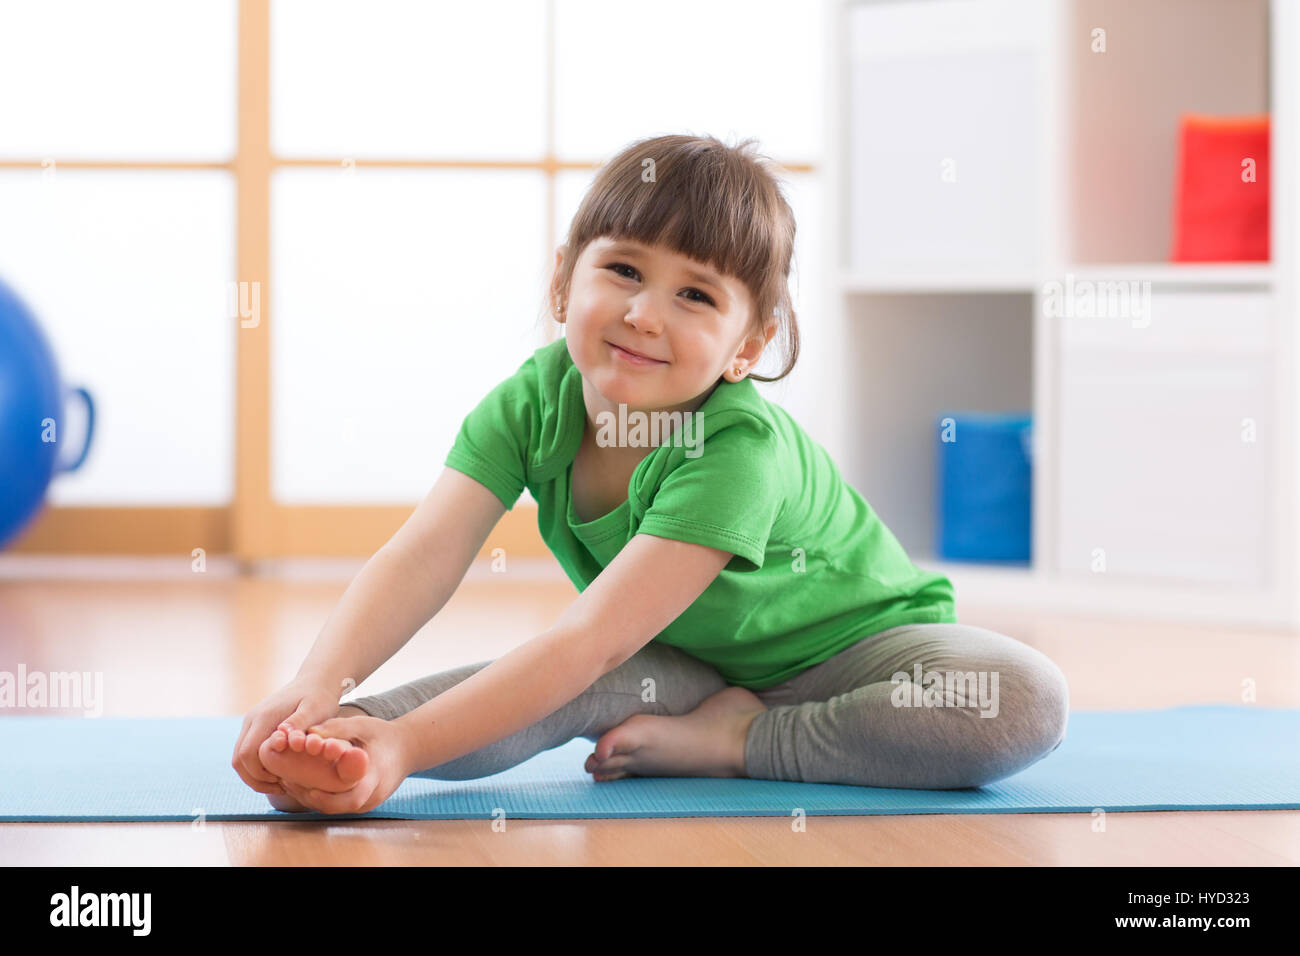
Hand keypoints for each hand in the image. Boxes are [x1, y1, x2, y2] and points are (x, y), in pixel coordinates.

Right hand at [232, 675, 350, 795]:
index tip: (283, 782)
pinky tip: (278, 772)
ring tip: (280, 783)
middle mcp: (251, 719)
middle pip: (238, 759)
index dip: (260, 774)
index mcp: (263, 717)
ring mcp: (251, 723)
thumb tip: (283, 736)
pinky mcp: (255, 726)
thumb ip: (300, 722)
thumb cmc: (320, 696)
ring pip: (239, 758)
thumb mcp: (316, 708)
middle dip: (256, 779)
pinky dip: (256, 767)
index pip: (247, 754)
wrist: (315, 681)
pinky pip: (246, 752)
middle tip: (281, 788)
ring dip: (254, 775)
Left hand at [275, 714, 412, 814]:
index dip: (327, 798)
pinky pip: (338, 804)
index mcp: (375, 777)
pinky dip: (320, 796)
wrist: (406, 748)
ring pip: (335, 808)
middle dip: (310, 798)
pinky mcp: (362, 801)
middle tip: (288, 783)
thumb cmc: (383, 734)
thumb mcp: (364, 725)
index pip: (351, 798)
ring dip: (311, 798)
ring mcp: (368, 801)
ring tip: (289, 782)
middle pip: (338, 807)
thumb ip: (338, 728)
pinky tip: (303, 784)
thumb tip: (309, 732)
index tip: (307, 789)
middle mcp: (372, 795)